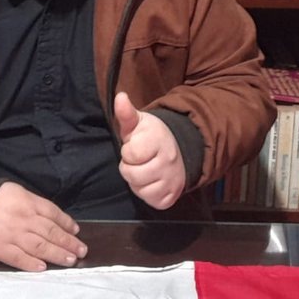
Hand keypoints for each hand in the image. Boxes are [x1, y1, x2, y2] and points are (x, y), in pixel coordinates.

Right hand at [0, 182, 87, 271]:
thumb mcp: (16, 191)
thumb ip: (34, 203)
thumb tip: (53, 218)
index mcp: (27, 202)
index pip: (52, 213)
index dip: (66, 223)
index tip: (76, 232)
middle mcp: (23, 219)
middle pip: (50, 232)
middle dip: (68, 242)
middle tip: (82, 250)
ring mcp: (12, 235)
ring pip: (39, 247)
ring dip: (57, 254)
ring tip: (71, 260)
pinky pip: (18, 258)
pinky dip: (31, 264)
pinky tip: (44, 268)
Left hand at [115, 91, 185, 210]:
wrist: (178, 150)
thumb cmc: (151, 136)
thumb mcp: (138, 122)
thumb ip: (126, 113)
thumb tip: (120, 97)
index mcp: (158, 140)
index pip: (131, 154)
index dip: (128, 151)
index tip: (135, 146)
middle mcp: (168, 161)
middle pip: (133, 175)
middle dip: (130, 168)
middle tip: (138, 160)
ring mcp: (172, 180)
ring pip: (141, 190)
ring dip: (137, 182)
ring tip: (143, 170)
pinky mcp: (172, 196)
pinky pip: (151, 201)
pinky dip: (147, 193)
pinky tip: (151, 182)